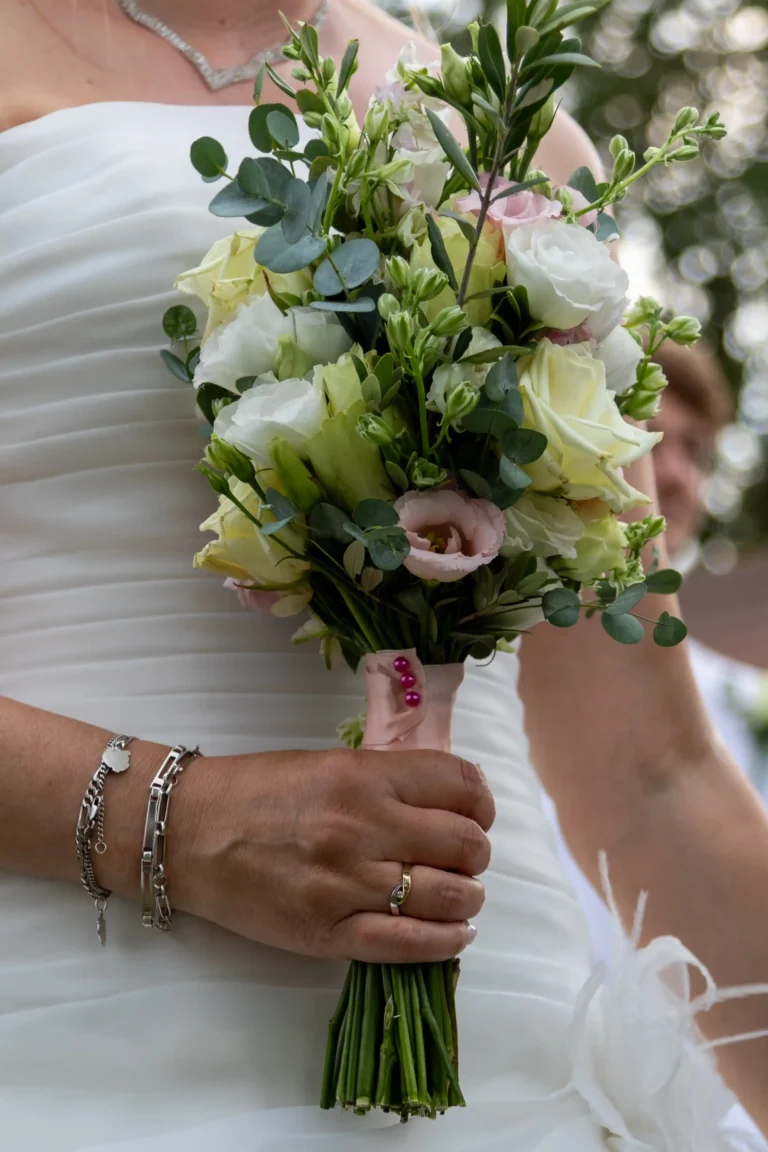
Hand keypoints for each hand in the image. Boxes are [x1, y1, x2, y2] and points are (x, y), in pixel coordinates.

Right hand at [171, 748, 494, 963]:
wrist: (187, 831)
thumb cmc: (256, 790)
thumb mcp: (329, 763)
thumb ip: (388, 779)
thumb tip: (455, 795)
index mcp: (363, 776)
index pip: (460, 786)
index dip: (482, 803)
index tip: (478, 813)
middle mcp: (363, 827)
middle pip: (465, 845)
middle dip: (477, 853)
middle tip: (465, 856)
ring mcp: (347, 884)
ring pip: (449, 896)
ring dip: (469, 897)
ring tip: (459, 894)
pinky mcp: (328, 933)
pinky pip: (409, 944)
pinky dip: (447, 940)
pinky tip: (455, 932)